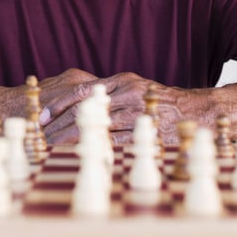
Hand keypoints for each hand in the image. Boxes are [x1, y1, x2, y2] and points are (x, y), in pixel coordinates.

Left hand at [40, 70, 191, 144]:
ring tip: (53, 149)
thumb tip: (82, 105)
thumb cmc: (158, 101)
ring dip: (72, 139)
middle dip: (60, 125)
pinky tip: (79, 155)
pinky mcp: (142, 130)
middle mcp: (126, 92)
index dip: (59, 104)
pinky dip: (94, 148)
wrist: (194, 110)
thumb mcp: (134, 87)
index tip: (42, 116)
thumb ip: (110, 93)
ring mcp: (134, 111)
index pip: (81, 91)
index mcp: (120, 80)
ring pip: (95, 126)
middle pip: (84, 110)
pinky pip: (113, 141)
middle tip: (42, 137)